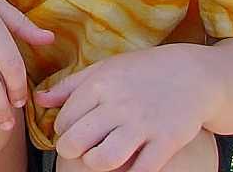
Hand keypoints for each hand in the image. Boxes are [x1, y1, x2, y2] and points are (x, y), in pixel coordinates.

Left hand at [37, 45, 213, 170]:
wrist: (192, 74)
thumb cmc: (141, 71)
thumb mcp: (104, 69)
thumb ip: (70, 86)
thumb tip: (39, 100)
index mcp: (98, 85)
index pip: (64, 121)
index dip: (64, 133)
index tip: (73, 132)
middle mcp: (117, 105)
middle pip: (77, 142)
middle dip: (72, 152)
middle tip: (80, 150)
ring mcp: (143, 124)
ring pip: (104, 160)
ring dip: (97, 164)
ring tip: (100, 158)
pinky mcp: (166, 141)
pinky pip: (140, 170)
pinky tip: (128, 164)